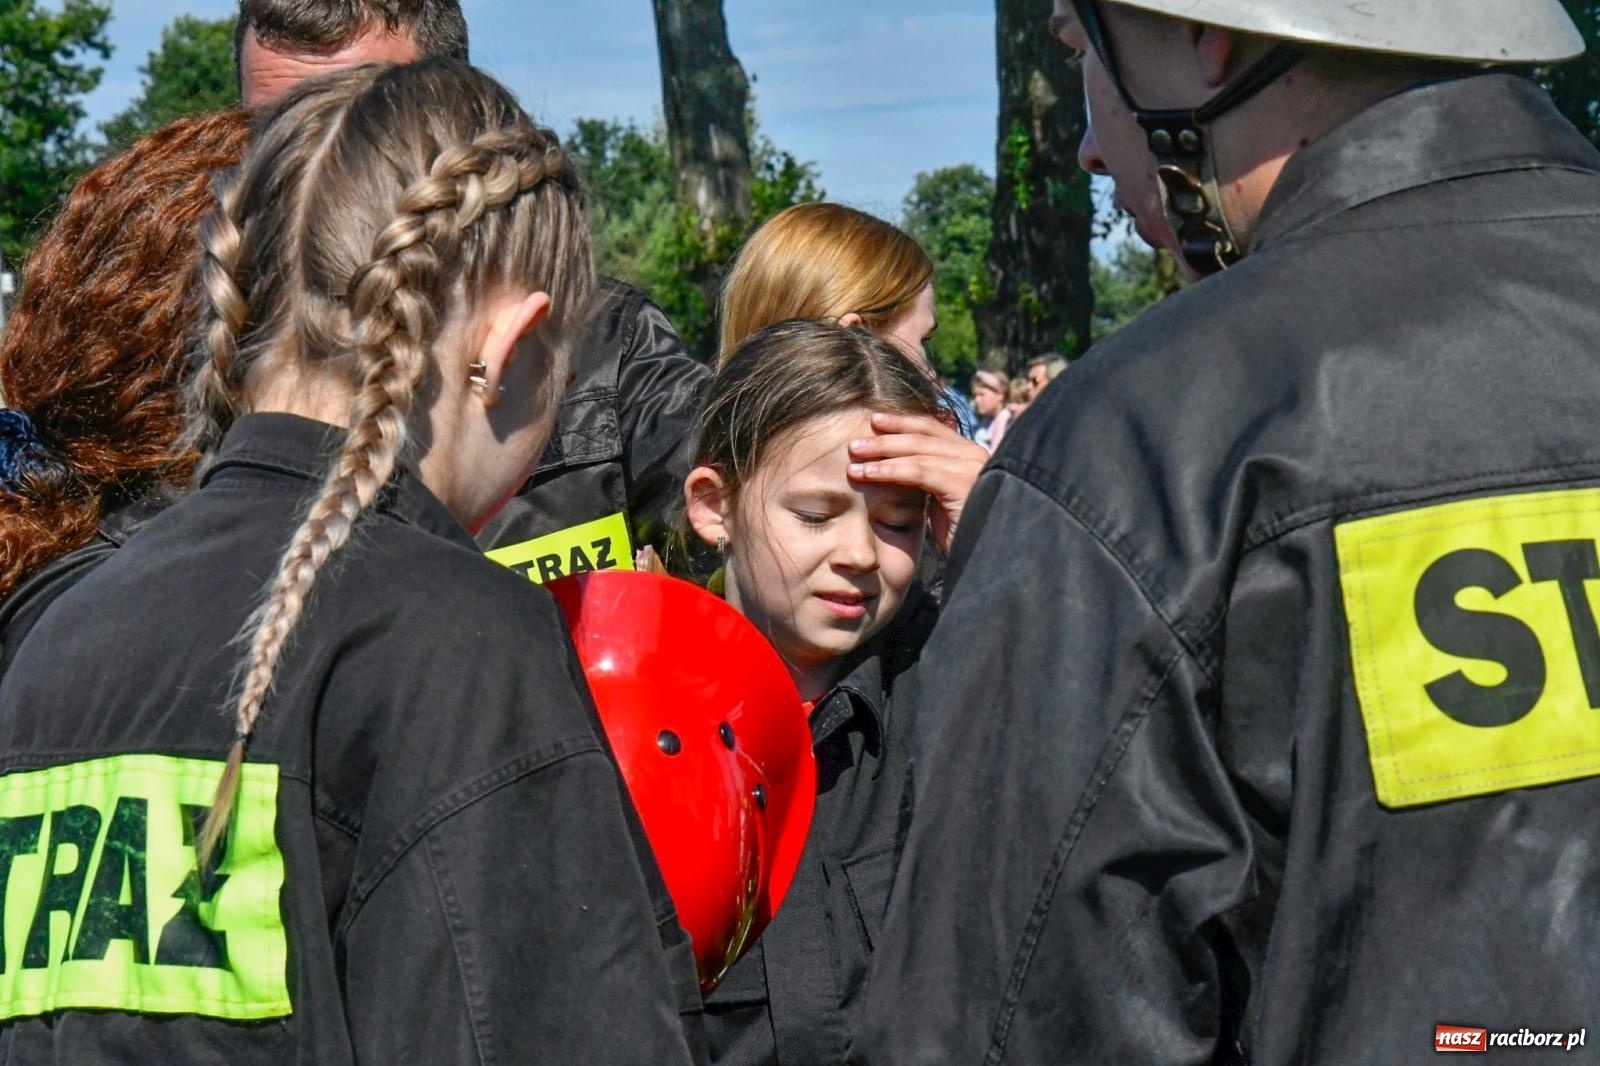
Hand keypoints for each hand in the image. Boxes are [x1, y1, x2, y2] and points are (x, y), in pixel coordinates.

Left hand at [847, 412, 988, 552]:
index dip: (901, 423)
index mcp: (970, 454)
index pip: (932, 428)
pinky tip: (868, 473)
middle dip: (886, 435)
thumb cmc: (960, 535)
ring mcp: (972, 467)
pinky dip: (890, 470)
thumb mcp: (940, 498)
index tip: (874, 422)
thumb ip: (927, 476)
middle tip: (855, 442)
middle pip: (923, 434)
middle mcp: (975, 454)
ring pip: (918, 451)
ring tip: (853, 457)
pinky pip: (919, 472)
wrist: (981, 560)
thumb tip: (897, 461)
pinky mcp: (962, 484)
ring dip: (881, 453)